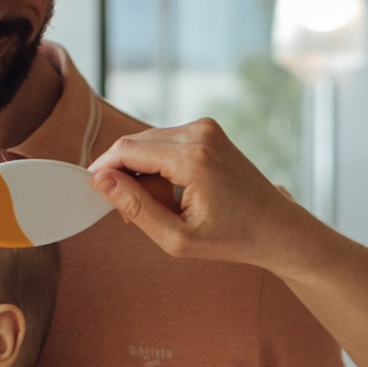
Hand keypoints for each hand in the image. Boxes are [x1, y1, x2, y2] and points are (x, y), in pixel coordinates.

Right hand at [89, 119, 298, 270]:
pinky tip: (174, 193)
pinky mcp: (208, 129)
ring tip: (162, 207)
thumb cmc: (231, 238)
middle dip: (124, 174)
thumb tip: (100, 181)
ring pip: (148, 142)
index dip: (103, 169)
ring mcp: (206, 127)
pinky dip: (159, 165)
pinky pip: (165, 142)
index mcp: (193, 158)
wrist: (276, 227)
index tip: (92, 190)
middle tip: (131, 213)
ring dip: (142, 172)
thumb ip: (135, 208)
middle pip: (135, 143)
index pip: (127, 150)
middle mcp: (199, 133)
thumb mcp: (177, 238)